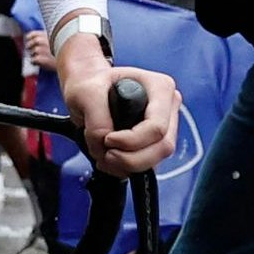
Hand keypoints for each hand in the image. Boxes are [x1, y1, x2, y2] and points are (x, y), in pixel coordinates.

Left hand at [60, 45, 179, 175]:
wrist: (87, 91)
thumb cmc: (90, 84)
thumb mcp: (86, 93)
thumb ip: (97, 119)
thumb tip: (106, 144)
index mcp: (160, 87)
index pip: (157, 127)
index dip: (131, 141)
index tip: (107, 139)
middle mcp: (167, 108)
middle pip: (163, 147)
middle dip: (130, 158)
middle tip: (106, 155)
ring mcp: (164, 128)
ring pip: (156, 160)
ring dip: (126, 166)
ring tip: (103, 156)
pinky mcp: (153, 144)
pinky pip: (146, 166)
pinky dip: (124, 168)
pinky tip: (109, 160)